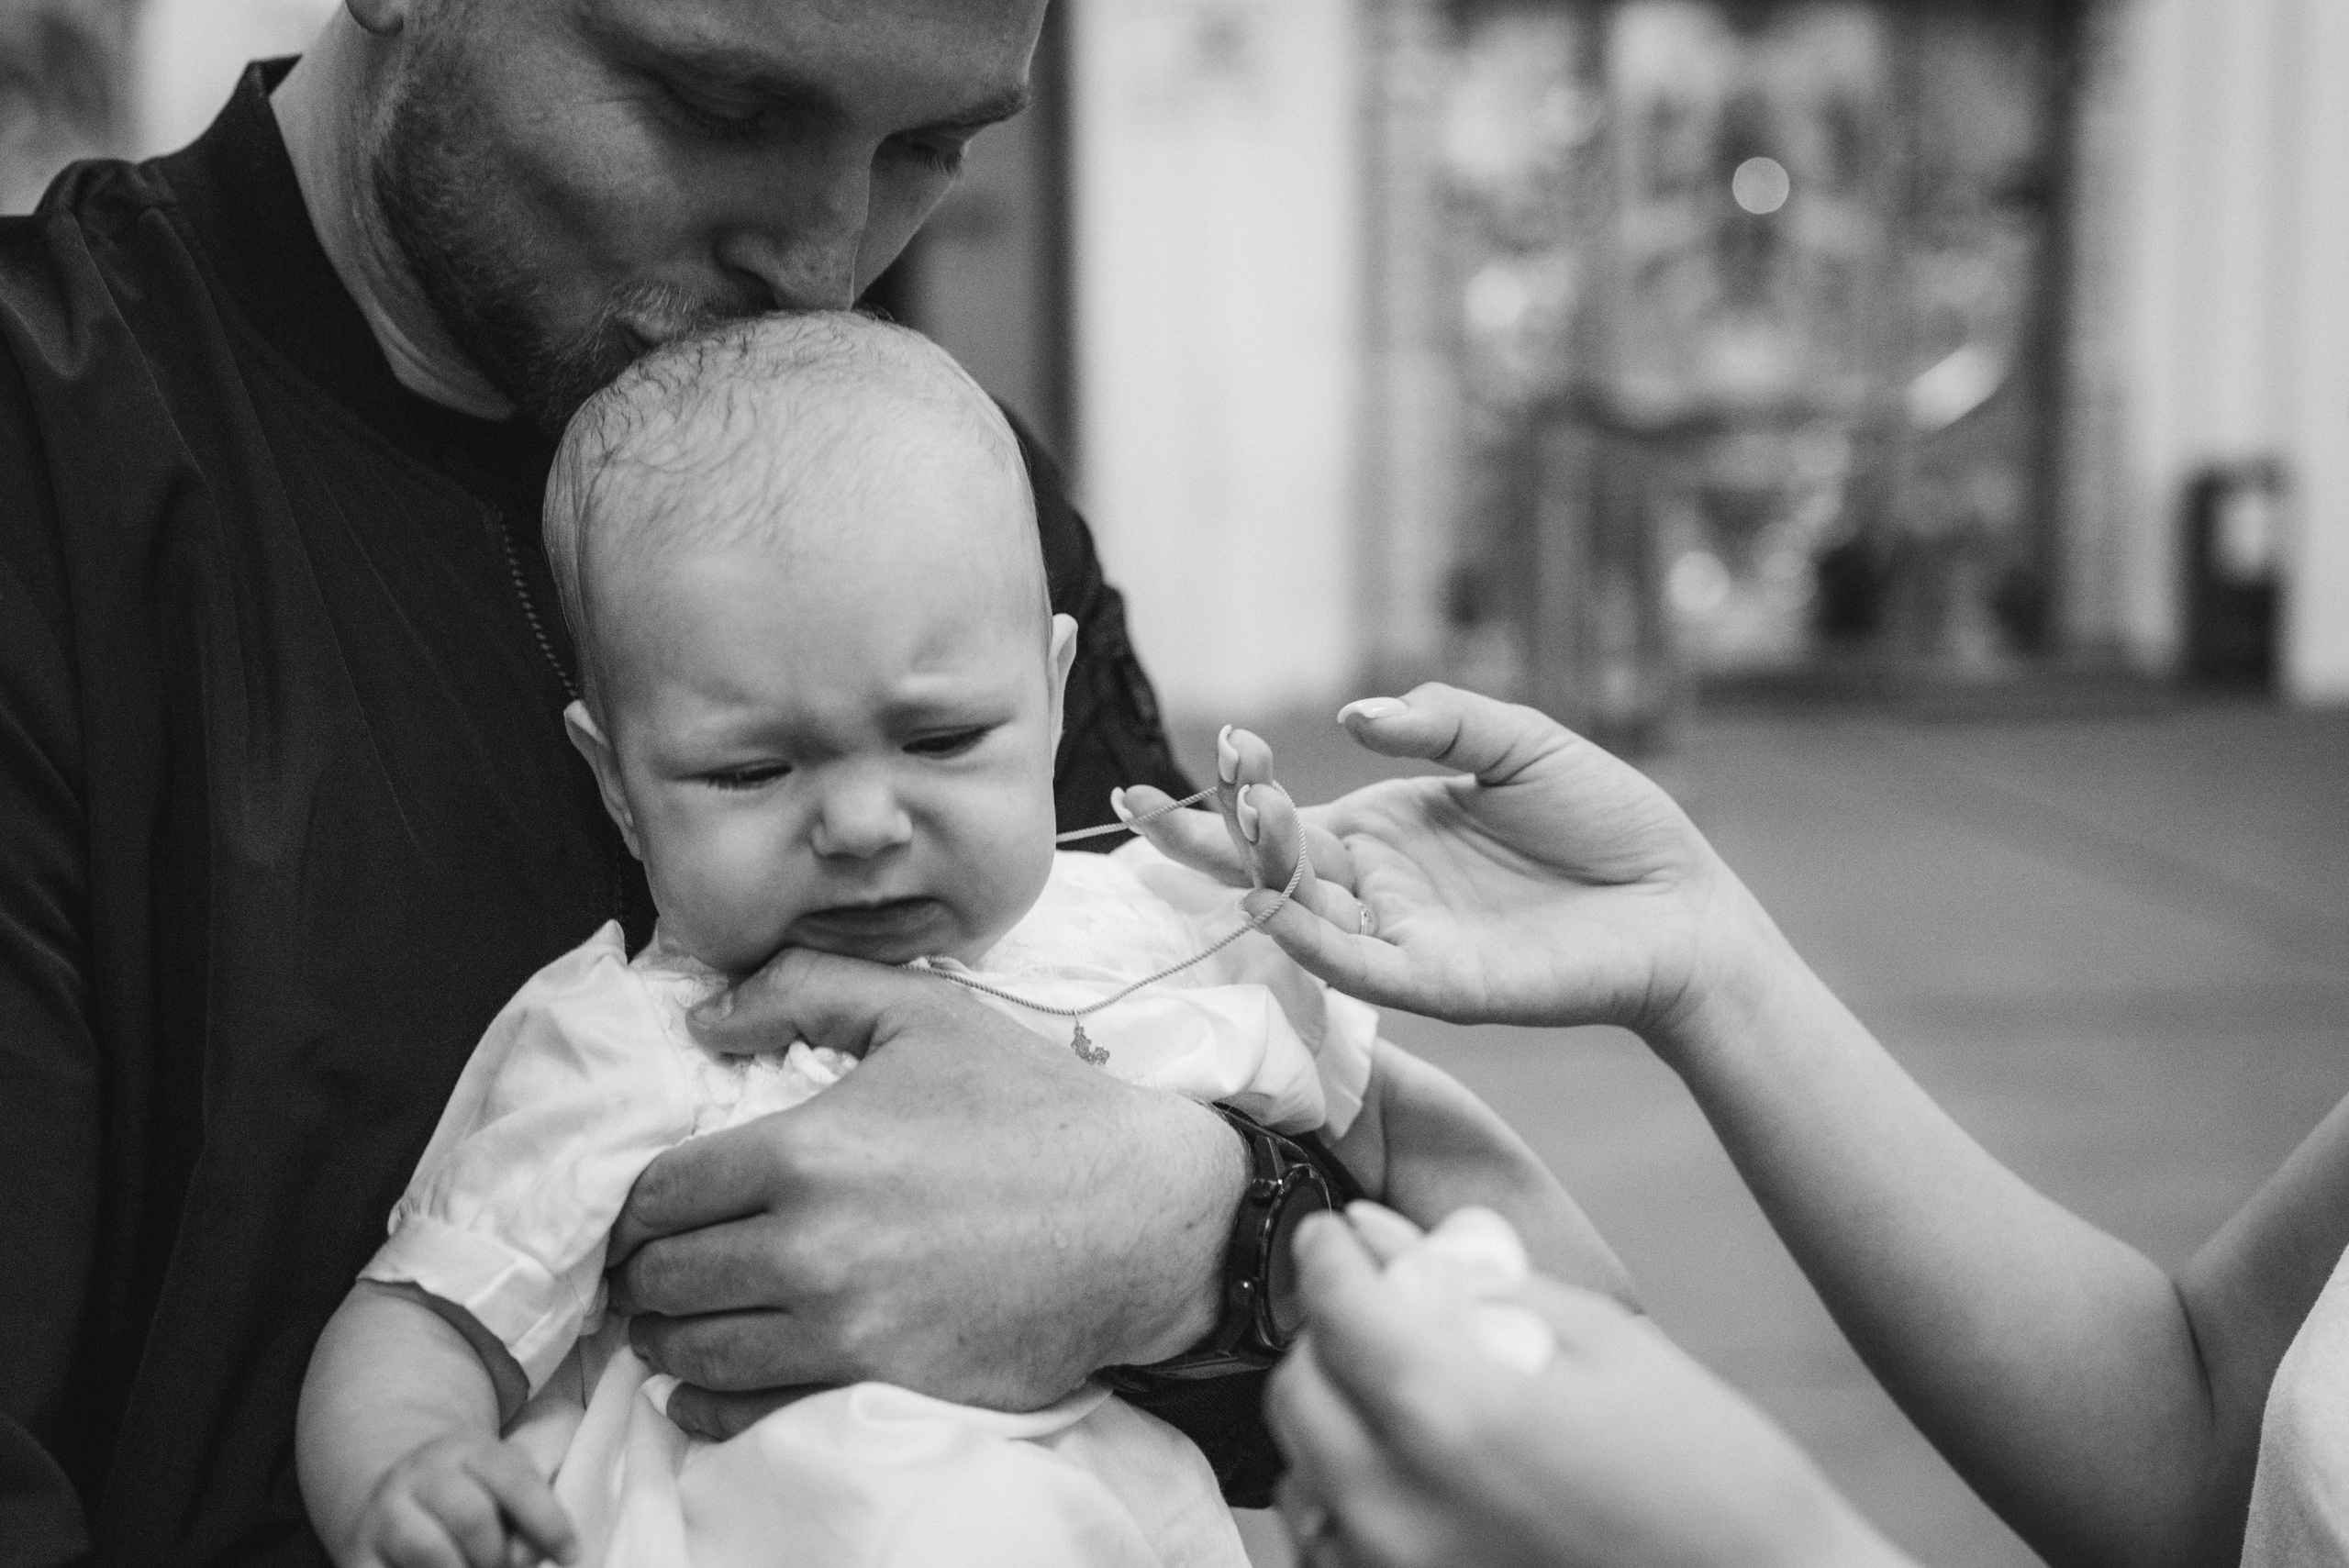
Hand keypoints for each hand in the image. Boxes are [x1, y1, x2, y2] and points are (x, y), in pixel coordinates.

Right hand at [344, 1434, 573, 1567]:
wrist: (386, 1485)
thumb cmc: (470, 1493)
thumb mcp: (502, 1482)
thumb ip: (528, 1512)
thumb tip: (532, 1555)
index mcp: (470, 1451)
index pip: (515, 1481)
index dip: (549, 1522)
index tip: (573, 1557)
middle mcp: (423, 1475)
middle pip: (472, 1518)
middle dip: (499, 1556)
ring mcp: (385, 1514)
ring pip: (429, 1552)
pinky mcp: (357, 1554)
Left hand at [604, 947, 1245, 1429]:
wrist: (1145, 1218)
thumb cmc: (1037, 1110)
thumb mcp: (926, 1014)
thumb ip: (805, 989)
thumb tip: (705, 1020)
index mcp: (808, 1151)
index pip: (662, 1193)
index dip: (638, 1201)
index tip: (646, 1207)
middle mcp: (810, 1248)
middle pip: (665, 1275)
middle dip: (643, 1269)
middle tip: (650, 1263)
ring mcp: (845, 1329)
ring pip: (695, 1348)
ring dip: (666, 1334)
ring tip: (671, 1318)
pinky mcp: (880, 1385)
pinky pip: (749, 1411)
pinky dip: (706, 1404)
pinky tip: (700, 1386)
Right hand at [1140, 685, 1771, 1046]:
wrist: (1680, 902)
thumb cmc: (1606, 822)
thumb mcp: (1520, 744)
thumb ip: (1442, 722)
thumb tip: (1351, 718)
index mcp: (1386, 831)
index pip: (1288, 815)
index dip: (1240, 788)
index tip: (1212, 748)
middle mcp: (1378, 889)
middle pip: (1269, 867)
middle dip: (1203, 839)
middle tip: (1133, 806)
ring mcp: (1401, 940)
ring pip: (1300, 913)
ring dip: (1250, 874)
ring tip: (1203, 827)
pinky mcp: (1438, 985)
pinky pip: (1359, 968)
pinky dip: (1312, 941)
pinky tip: (1272, 906)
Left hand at [1267, 1215, 1908, 1567]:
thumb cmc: (1714, 1477)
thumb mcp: (1605, 1345)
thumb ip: (1472, 1286)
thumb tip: (1377, 1233)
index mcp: (1451, 1411)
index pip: (1335, 1304)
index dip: (1327, 1255)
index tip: (1336, 1237)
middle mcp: (1400, 1506)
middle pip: (1298, 1389)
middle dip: (1328, 1335)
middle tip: (1382, 1312)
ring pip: (1303, 1475)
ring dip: (1335, 1422)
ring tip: (1409, 1403)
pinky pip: (1330, 1550)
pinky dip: (1350, 1504)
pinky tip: (1416, 1482)